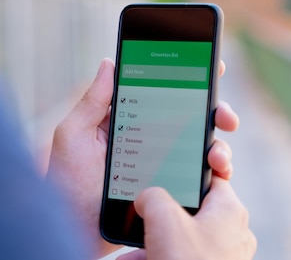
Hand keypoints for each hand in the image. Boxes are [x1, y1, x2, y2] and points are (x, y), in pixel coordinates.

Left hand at [46, 59, 239, 257]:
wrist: (75, 228)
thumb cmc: (66, 181)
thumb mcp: (73, 135)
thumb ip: (92, 101)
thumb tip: (110, 62)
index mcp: (128, 119)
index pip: (161, 92)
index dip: (187, 77)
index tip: (209, 63)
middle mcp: (149, 138)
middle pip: (190, 116)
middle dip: (215, 109)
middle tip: (224, 115)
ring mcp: (163, 164)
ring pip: (202, 145)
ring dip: (220, 143)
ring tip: (217, 152)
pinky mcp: (171, 189)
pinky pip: (201, 178)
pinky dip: (218, 171)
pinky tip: (217, 169)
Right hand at [119, 178, 256, 259]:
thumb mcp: (162, 216)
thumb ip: (152, 195)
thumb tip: (146, 199)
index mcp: (229, 210)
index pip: (211, 175)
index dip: (189, 167)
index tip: (169, 165)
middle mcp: (230, 233)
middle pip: (188, 208)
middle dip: (158, 213)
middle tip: (141, 211)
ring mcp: (218, 256)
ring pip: (178, 238)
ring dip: (150, 240)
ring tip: (128, 247)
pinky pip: (175, 257)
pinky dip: (153, 257)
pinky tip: (130, 259)